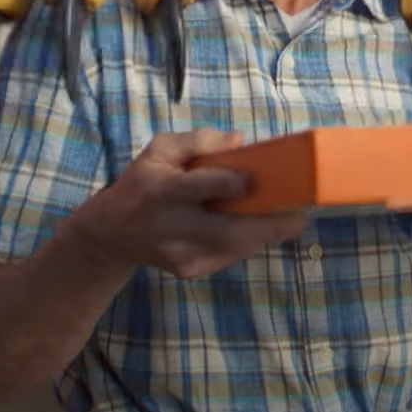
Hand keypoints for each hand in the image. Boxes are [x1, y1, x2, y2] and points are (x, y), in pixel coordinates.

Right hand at [69, 130, 305, 279]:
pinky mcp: (189, 271)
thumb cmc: (141, 184)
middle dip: (270, 224)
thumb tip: (240, 141)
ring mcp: (181, 254)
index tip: (258, 179)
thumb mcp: (159, 150)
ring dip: (266, 234)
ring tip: (289, 219)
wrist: (110, 235)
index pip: (203, 187)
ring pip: (235, 247)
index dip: (234, 184)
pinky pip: (228, 256)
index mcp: (161, 189)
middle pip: (230, 230)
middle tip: (300, 214)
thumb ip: (197, 141)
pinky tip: (256, 229)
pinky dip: (247, 242)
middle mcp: (172, 225)